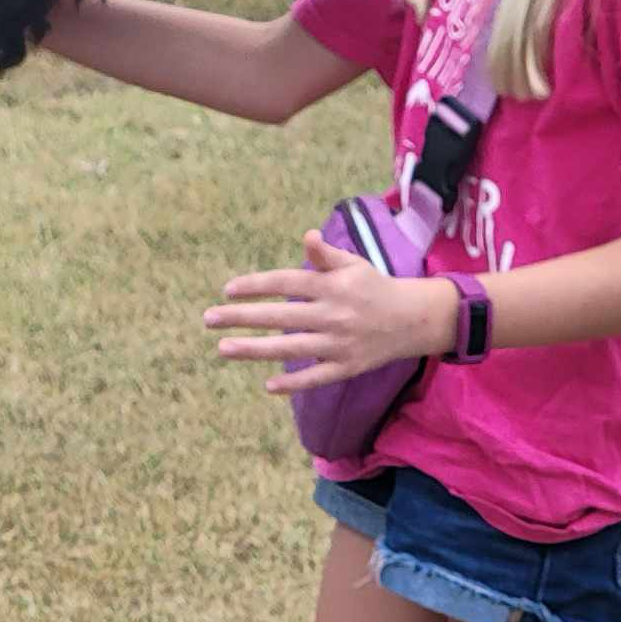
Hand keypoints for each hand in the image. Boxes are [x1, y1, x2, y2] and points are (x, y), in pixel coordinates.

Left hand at [203, 230, 454, 395]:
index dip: (255, 286)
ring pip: (291, 348)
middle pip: (280, 316)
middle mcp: (333, 314)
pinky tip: (268, 385)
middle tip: (208, 319)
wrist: (413, 319)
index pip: (285, 283)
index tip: (228, 290)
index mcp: (332, 285)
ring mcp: (339, 343)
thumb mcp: (353, 264)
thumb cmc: (374, 286)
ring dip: (254, 349)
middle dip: (242, 317)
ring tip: (222, 348)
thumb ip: (325, 255)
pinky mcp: (347, 367)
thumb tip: (307, 236)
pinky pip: (317, 377)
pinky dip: (294, 383)